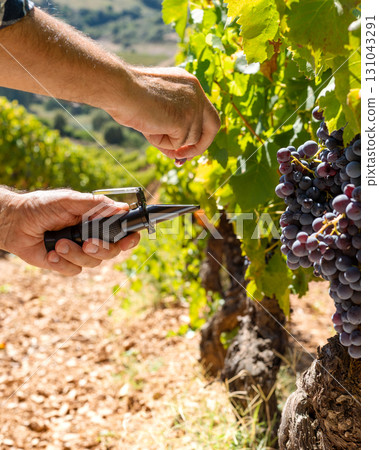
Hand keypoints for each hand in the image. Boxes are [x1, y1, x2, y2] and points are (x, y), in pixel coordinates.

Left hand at [0, 189, 139, 275]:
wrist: (15, 222)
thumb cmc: (41, 206)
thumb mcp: (70, 201)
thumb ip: (96, 205)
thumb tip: (123, 208)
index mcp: (97, 220)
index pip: (122, 232)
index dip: (129, 239)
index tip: (127, 242)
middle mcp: (92, 237)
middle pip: (111, 252)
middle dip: (101, 249)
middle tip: (87, 243)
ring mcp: (79, 251)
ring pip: (93, 263)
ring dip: (75, 254)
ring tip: (58, 244)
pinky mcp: (65, 263)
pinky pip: (74, 271)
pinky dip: (62, 263)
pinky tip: (50, 253)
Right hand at [108, 67, 220, 159]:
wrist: (120, 89)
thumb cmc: (129, 97)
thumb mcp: (157, 111)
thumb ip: (172, 128)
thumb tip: (178, 154)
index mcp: (190, 84)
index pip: (205, 112)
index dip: (199, 131)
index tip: (187, 145)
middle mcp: (196, 92)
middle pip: (213, 126)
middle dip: (201, 145)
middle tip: (182, 157)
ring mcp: (193, 107)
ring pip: (189, 140)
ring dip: (168, 142)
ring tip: (150, 126)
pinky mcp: (186, 120)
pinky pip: (178, 145)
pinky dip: (163, 143)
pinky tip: (150, 128)